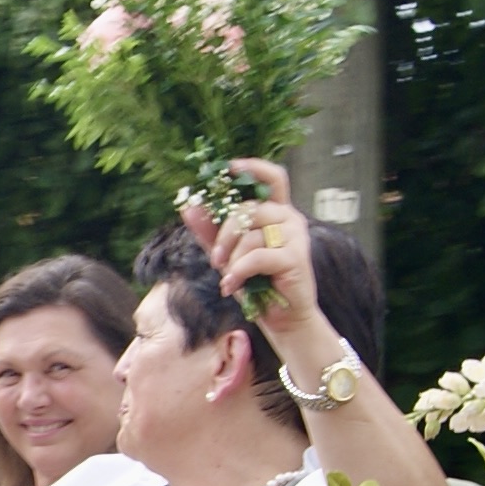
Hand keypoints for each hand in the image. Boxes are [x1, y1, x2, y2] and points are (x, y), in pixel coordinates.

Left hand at [184, 159, 320, 342]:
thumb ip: (209, 231)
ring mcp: (295, 236)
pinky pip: (257, 256)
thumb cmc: (256, 283)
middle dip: (224, 234)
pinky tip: (231, 286)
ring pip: (252, 235)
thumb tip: (188, 206)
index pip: (272, 177)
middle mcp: (289, 218)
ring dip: (232, 259)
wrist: (282, 318)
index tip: (228, 168)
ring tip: (228, 278)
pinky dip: (239, 272)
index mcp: (275, 211)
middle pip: (249, 209)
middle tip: (215, 258)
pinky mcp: (296, 257)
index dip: (253, 167)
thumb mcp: (227, 254)